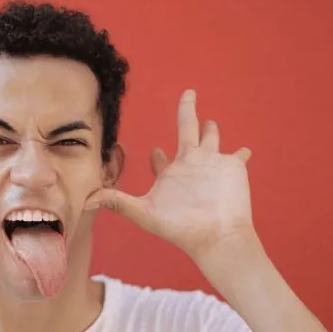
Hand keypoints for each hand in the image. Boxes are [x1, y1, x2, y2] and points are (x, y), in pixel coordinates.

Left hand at [85, 89, 255, 265]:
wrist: (216, 236)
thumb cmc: (181, 228)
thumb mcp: (144, 212)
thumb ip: (117, 202)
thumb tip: (86, 200)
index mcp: (170, 174)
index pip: (161, 159)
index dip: (157, 155)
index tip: (154, 151)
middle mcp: (190, 165)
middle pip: (187, 130)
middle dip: (187, 112)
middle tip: (188, 95)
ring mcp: (212, 164)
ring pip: (212, 138)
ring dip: (212, 130)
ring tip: (211, 122)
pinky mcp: (232, 166)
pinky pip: (239, 155)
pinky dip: (242, 152)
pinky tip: (245, 150)